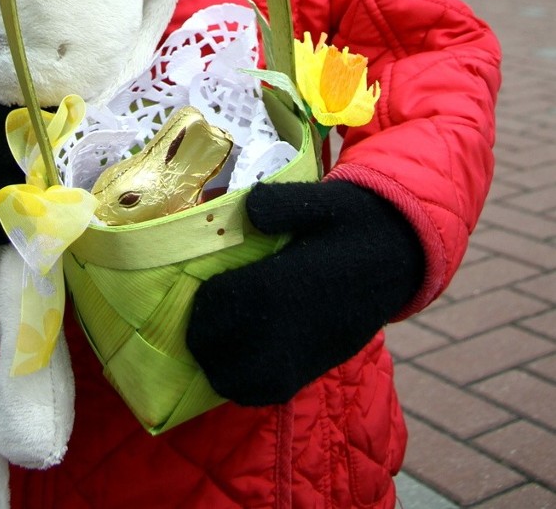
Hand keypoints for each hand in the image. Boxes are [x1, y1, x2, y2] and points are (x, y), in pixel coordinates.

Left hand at [185, 180, 423, 405]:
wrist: (402, 254)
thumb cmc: (353, 222)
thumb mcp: (322, 200)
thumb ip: (280, 203)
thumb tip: (247, 207)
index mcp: (283, 284)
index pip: (219, 306)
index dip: (198, 302)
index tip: (190, 285)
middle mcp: (290, 329)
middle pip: (222, 353)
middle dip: (201, 337)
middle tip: (197, 314)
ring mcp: (304, 355)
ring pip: (242, 384)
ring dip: (218, 366)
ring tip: (212, 339)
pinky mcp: (316, 366)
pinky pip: (269, 392)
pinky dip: (245, 385)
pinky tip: (239, 358)